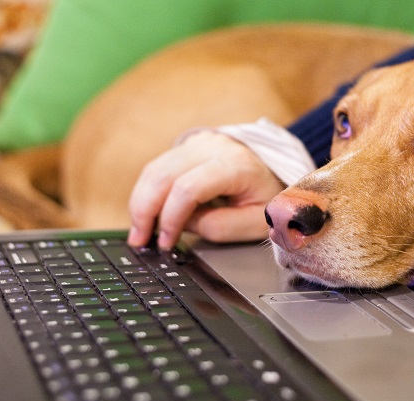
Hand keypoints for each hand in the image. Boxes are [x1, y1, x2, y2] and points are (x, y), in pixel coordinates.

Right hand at [127, 130, 283, 248]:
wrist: (275, 169)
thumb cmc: (267, 197)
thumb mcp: (255, 221)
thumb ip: (218, 226)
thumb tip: (179, 225)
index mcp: (236, 166)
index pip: (189, 188)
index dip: (171, 218)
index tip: (166, 243)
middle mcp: (214, 148)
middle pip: (164, 174)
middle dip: (145, 210)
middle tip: (138, 240)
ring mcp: (198, 144)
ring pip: (154, 169)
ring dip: (140, 202)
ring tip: (139, 231)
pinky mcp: (187, 147)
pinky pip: (157, 167)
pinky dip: (147, 192)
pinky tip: (146, 214)